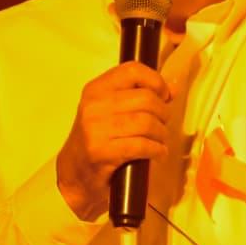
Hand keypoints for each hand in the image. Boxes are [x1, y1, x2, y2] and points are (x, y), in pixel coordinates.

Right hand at [56, 62, 171, 220]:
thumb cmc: (96, 140)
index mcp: (96, 89)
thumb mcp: (110, 111)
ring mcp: (96, 129)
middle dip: (163, 112)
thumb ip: (137, 97)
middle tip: (163, 124)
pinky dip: (157, 150)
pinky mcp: (102, 152)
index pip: (132, 70)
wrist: (74, 173)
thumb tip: (171, 89)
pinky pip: (142, 145)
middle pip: (146, 98)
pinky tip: (158, 153)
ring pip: (147, 122)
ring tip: (160, 140)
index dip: (155, 81)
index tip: (164, 95)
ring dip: (161, 133)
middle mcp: (94, 105)